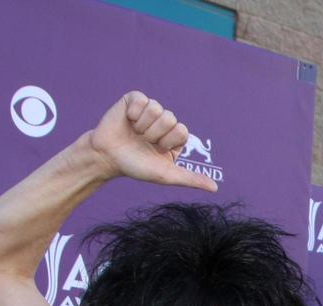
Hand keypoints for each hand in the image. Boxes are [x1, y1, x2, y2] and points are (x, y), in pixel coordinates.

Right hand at [86, 91, 216, 190]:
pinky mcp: (134, 100)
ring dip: (143, 126)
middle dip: (154, 134)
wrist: (107, 157)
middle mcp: (164, 122)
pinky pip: (141, 100)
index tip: (156, 149)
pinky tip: (128, 121)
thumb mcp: (166, 175)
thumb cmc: (136, 166)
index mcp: (175, 137)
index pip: (182, 131)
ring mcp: (150, 109)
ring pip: (156, 108)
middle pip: (170, 119)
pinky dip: (133, 114)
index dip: (167, 141)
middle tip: (143, 141)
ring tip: (135, 133)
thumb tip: (215, 188)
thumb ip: (190, 179)